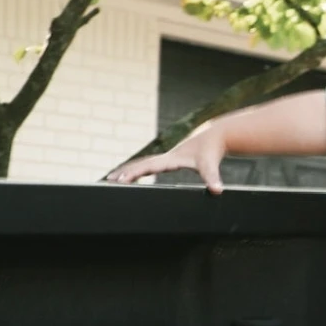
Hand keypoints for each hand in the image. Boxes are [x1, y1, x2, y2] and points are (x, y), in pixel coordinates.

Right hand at [107, 123, 226, 191]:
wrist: (215, 135)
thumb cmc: (212, 150)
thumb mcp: (210, 165)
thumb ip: (212, 178)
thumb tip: (217, 190)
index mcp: (171, 159)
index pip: (148, 167)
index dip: (134, 174)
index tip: (121, 180)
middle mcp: (166, 157)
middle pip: (140, 164)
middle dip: (125, 172)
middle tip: (108, 180)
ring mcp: (166, 158)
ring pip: (143, 163)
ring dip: (129, 170)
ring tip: (114, 177)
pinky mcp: (170, 159)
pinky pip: (150, 165)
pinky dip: (139, 169)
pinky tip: (135, 175)